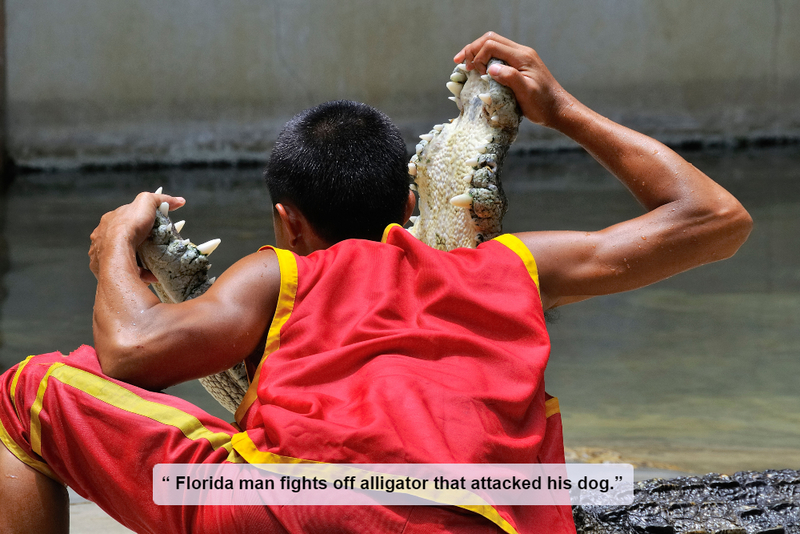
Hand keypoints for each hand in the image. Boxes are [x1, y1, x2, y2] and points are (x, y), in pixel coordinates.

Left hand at [89, 192, 184, 278]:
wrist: (117, 251)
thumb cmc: (130, 225)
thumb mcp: (147, 202)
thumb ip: (161, 199)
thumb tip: (179, 201)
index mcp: (108, 220)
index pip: (123, 219)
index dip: (137, 222)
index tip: (152, 227)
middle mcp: (101, 237)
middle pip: (120, 239)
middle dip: (135, 242)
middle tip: (152, 246)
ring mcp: (100, 254)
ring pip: (119, 256)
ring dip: (134, 258)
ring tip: (153, 263)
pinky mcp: (103, 270)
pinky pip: (121, 271)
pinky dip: (136, 272)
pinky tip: (151, 275)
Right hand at [454, 32, 573, 127]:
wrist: (559, 110)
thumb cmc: (543, 104)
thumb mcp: (526, 92)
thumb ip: (510, 77)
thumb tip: (490, 68)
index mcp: (522, 57)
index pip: (493, 45)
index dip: (477, 55)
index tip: (472, 71)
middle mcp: (522, 53)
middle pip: (491, 40)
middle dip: (473, 49)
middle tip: (459, 62)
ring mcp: (521, 58)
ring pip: (495, 45)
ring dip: (478, 52)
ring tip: (465, 64)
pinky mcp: (520, 66)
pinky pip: (499, 55)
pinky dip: (486, 59)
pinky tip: (479, 69)